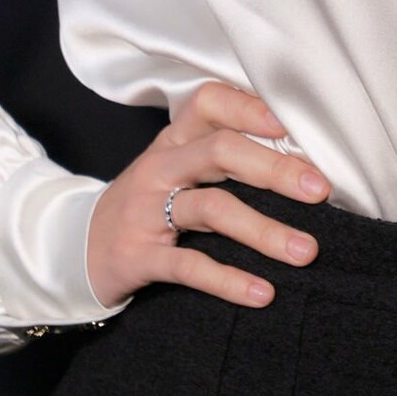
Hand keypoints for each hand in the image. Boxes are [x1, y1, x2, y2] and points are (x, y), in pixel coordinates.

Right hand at [85, 81, 330, 309]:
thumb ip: (223, 155)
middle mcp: (161, 166)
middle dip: (275, 169)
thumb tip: (300, 157)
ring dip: (264, 231)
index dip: (251, 108)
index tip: (294, 125)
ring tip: (306, 251)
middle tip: (320, 190)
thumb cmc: (146, 202)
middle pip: (221, 151)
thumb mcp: (176, 168)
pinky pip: (189, 265)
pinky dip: (228, 280)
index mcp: (174, 138)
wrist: (76, 249)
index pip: (210, 102)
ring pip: (212, 209)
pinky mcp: (138, 255)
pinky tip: (263, 293)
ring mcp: (146, 209)